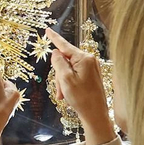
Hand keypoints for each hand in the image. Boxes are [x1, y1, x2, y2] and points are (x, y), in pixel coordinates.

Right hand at [44, 28, 114, 142]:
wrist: (96, 115)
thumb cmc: (82, 98)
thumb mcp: (65, 79)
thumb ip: (58, 63)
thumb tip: (56, 53)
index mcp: (84, 58)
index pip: (64, 45)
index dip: (54, 38)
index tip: (47, 29)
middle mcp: (89, 60)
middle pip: (65, 60)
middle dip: (58, 74)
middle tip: (60, 90)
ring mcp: (91, 68)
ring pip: (68, 69)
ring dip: (63, 82)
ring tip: (64, 95)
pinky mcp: (91, 76)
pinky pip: (75, 75)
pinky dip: (69, 84)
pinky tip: (68, 95)